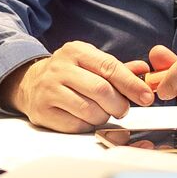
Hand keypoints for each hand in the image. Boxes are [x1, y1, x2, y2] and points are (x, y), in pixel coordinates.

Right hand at [0, 41, 156, 130]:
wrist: (29, 83)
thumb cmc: (68, 74)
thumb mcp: (90, 63)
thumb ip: (117, 68)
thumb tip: (144, 70)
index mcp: (75, 51)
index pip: (109, 67)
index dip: (132, 84)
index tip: (147, 97)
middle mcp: (59, 68)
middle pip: (101, 90)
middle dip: (119, 104)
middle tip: (122, 109)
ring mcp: (48, 90)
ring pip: (90, 110)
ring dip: (103, 116)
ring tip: (101, 112)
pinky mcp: (42, 111)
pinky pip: (76, 125)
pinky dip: (87, 125)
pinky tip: (85, 118)